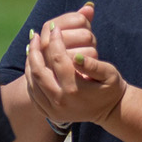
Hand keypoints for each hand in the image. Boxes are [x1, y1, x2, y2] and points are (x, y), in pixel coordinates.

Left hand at [25, 9, 125, 124]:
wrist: (110, 111)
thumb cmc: (111, 88)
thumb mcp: (109, 74)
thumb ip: (93, 65)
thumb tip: (78, 55)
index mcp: (74, 89)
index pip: (57, 59)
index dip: (55, 41)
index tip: (54, 28)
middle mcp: (60, 101)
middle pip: (38, 71)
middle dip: (34, 50)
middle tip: (34, 35)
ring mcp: (53, 110)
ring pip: (32, 82)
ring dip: (29, 62)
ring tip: (31, 47)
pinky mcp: (49, 114)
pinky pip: (33, 94)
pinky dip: (30, 77)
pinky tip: (32, 64)